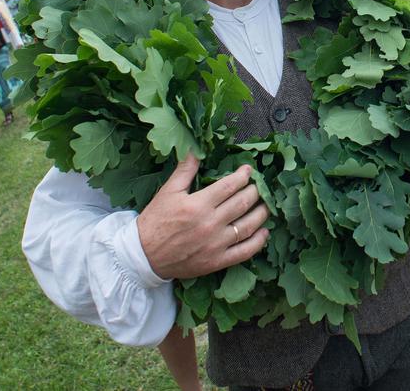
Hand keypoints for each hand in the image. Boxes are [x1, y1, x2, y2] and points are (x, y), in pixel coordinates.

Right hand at [136, 155, 269, 279]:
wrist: (143, 255)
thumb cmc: (155, 221)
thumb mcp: (168, 191)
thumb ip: (185, 170)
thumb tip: (195, 149)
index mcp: (199, 204)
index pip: (230, 186)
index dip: (243, 176)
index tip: (248, 170)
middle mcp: (210, 224)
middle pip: (243, 203)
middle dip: (255, 191)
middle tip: (259, 186)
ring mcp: (216, 244)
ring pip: (248, 226)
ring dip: (261, 213)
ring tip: (266, 205)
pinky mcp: (217, 261)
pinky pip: (244, 252)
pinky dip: (258, 242)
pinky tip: (264, 232)